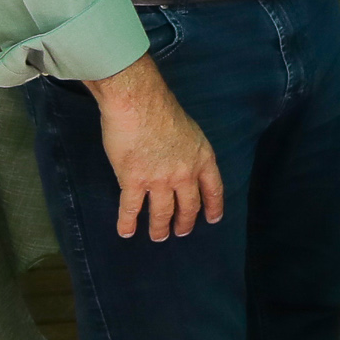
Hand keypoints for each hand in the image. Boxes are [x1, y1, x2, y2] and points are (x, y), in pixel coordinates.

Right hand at [86, 54, 222, 240]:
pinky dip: (127, 223)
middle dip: (186, 222)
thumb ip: (189, 151)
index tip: (213, 219)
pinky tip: (126, 232)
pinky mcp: (134, 181)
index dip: (213, 206)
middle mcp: (185, 173)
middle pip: (189, 206)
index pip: (213, 189)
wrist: (139, 103)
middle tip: (181, 232)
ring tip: (159, 237)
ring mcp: (160, 180)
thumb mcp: (190, 131)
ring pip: (162, 213)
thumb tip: (181, 161)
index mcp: (203, 158)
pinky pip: (131, 209)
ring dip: (160, 228)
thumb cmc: (162, 109)